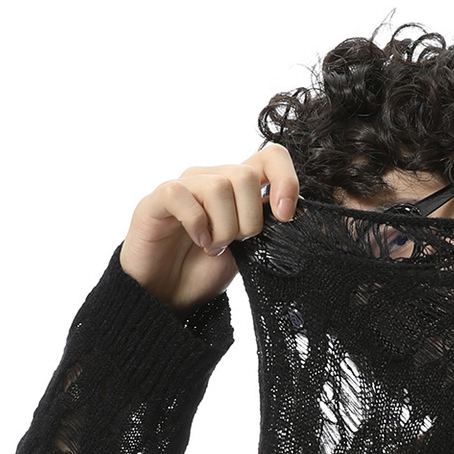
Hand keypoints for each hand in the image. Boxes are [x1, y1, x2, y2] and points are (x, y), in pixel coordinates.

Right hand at [119, 144, 300, 311]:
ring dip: (223, 228)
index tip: (284, 215)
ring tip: (213, 247)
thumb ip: (268, 228)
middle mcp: (210, 179)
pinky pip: (181, 195)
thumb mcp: (249, 251)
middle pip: (245, 176)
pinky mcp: (156, 201)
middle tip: (235, 244)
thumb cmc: (203, 271)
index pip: (271, 156)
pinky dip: (197, 224)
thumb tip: (297, 211)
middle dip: (248, 220)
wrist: (166, 297)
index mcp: (237, 188)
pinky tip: (199, 242)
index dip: (285, 180)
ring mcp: (183, 187)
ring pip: (218, 187)